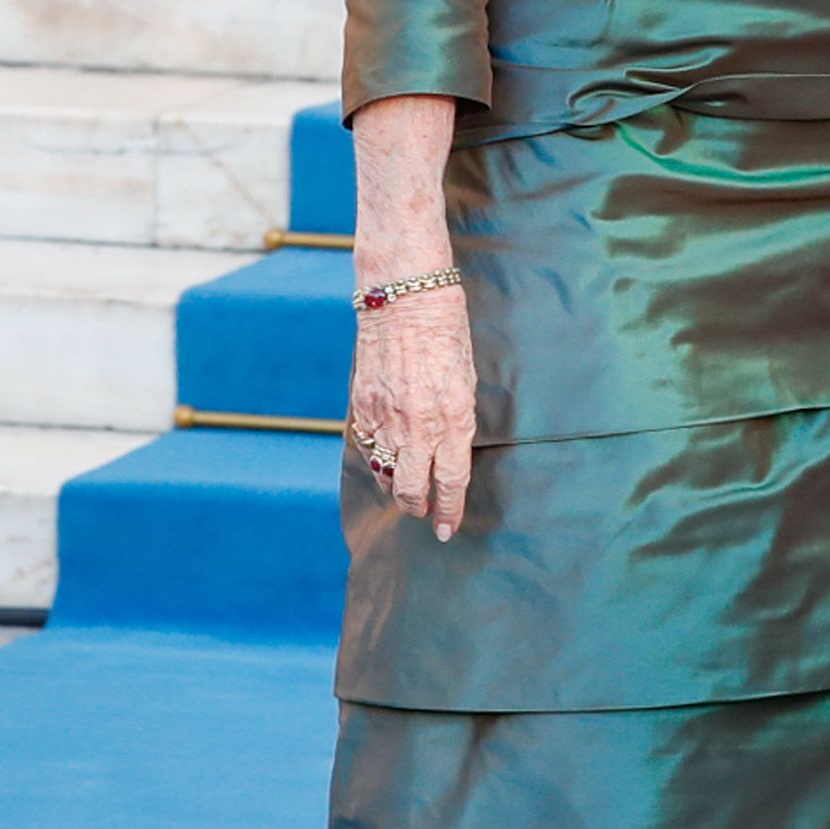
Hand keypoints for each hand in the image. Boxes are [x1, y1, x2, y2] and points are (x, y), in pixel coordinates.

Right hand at [347, 284, 475, 540]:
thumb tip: (449, 452)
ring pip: (384, 472)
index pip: (450, 482)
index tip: (446, 529)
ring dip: (394, 486)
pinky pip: (367, 445)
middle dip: (417, 508)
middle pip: (411, 489)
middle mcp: (418, 425)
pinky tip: (383, 456)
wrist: (406, 299)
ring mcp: (386, 417)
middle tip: (422, 513)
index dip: (448, 511)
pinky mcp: (363, 405)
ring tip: (402, 488)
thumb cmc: (446, 333)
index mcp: (453, 419)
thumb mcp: (466, 381)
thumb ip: (457, 421)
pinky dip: (375, 456)